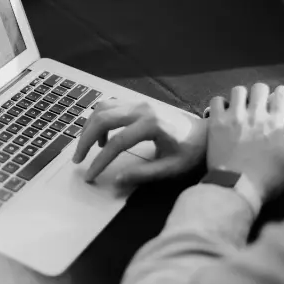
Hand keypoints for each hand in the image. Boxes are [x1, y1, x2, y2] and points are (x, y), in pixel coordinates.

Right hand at [72, 100, 206, 185]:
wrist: (205, 132)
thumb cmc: (191, 151)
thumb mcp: (171, 168)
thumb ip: (144, 174)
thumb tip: (116, 181)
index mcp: (152, 125)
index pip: (117, 143)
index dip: (100, 161)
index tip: (90, 176)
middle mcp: (142, 108)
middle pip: (103, 119)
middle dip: (85, 140)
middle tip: (78, 160)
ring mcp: (139, 102)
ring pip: (102, 108)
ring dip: (89, 127)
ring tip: (88, 150)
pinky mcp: (137, 102)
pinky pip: (110, 106)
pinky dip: (99, 120)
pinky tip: (103, 138)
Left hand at [206, 83, 283, 200]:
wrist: (234, 188)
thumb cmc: (266, 181)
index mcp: (275, 123)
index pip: (281, 94)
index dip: (281, 95)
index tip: (278, 102)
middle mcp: (255, 115)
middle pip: (259, 87)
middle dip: (260, 93)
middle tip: (257, 105)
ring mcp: (234, 117)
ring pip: (238, 90)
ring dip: (240, 97)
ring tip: (239, 107)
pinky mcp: (216, 122)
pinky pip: (216, 100)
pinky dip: (220, 104)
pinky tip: (222, 113)